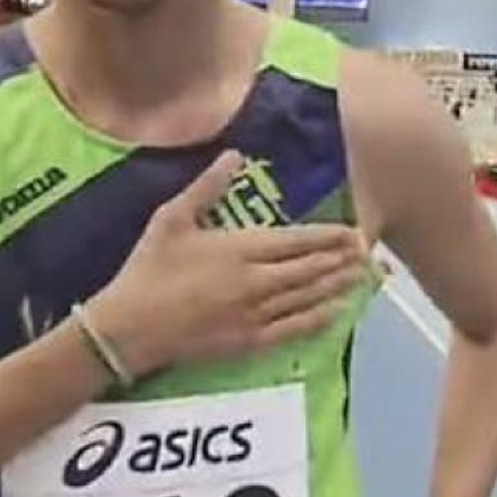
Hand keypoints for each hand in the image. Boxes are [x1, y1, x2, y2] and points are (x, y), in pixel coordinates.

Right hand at [87, 150, 368, 376]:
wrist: (130, 328)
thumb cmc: (148, 269)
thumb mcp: (171, 218)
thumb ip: (206, 187)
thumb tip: (234, 155)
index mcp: (240, 248)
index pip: (297, 240)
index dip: (329, 236)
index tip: (353, 231)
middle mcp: (257, 282)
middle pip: (310, 269)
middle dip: (341, 260)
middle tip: (367, 254)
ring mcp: (256, 314)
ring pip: (308, 298)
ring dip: (337, 287)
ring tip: (361, 278)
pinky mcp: (249, 342)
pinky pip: (294, 330)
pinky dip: (319, 320)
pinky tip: (336, 313)